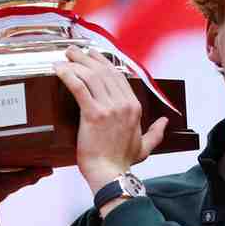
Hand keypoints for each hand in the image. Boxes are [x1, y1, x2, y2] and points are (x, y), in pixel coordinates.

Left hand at [54, 46, 167, 193]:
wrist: (110, 175)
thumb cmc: (123, 162)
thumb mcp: (145, 147)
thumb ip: (156, 132)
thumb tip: (165, 122)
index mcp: (134, 107)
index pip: (117, 76)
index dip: (103, 62)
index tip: (92, 55)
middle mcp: (123, 104)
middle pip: (103, 72)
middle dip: (87, 57)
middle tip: (74, 50)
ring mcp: (109, 108)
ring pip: (91, 76)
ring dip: (76, 62)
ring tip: (65, 56)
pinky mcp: (93, 115)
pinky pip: (79, 88)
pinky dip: (68, 76)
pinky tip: (59, 69)